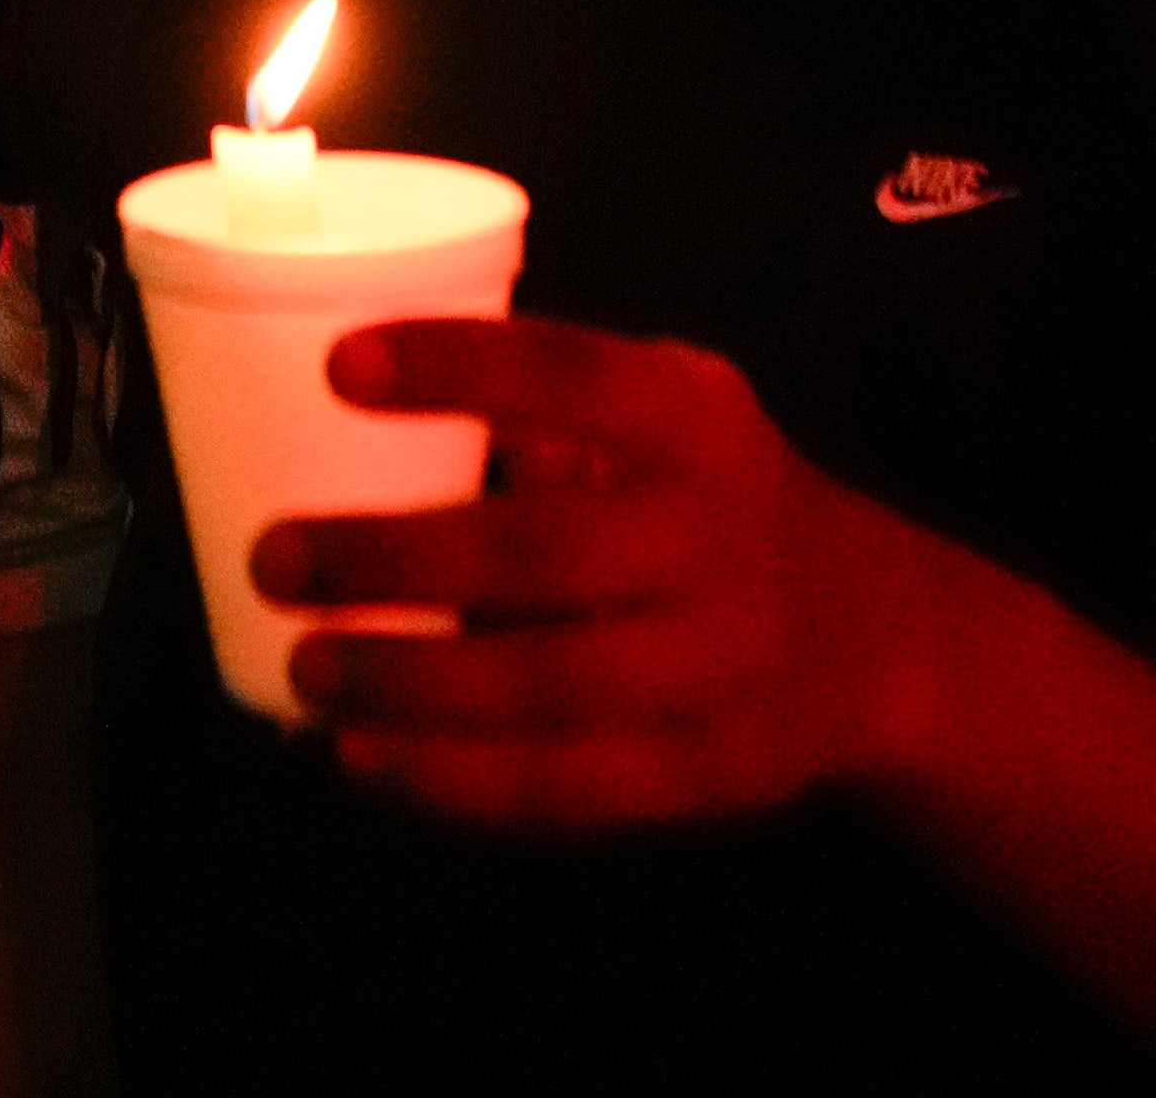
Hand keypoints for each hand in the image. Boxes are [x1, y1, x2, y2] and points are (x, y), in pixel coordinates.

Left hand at [256, 316, 942, 837]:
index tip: (337, 367)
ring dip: (407, 685)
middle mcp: (716, 538)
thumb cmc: (716, 501)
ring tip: (306, 672)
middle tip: (276, 557)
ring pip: (544, 688)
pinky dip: (455, 784)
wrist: (879, 641)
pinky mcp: (708, 773)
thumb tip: (342, 417)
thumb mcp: (670, 415)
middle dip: (389, 557)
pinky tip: (367, 765)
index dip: (455, 367)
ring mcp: (720, 666)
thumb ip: (547, 414)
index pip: (571, 377)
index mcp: (696, 422)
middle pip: (537, 551)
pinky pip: (567, 789)